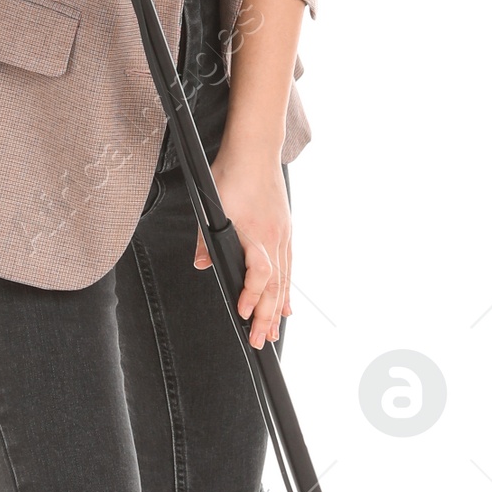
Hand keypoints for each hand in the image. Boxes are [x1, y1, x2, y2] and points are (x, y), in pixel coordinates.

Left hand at [194, 141, 290, 347]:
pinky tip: (287, 306)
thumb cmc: (232, 172)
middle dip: (266, 317)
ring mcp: (283, 235)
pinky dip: (287, 289)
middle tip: (258, 342)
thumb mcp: (211, 204)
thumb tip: (202, 263)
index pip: (260, 274)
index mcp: (258, 233)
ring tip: (273, 333)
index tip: (243, 314)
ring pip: (285, 280)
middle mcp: (275, 238)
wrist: (255, 149)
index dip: (252, 296)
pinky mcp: (285, 231)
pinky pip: (289, 267)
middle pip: (275, 286)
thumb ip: (205, 238)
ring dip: (279, 309)